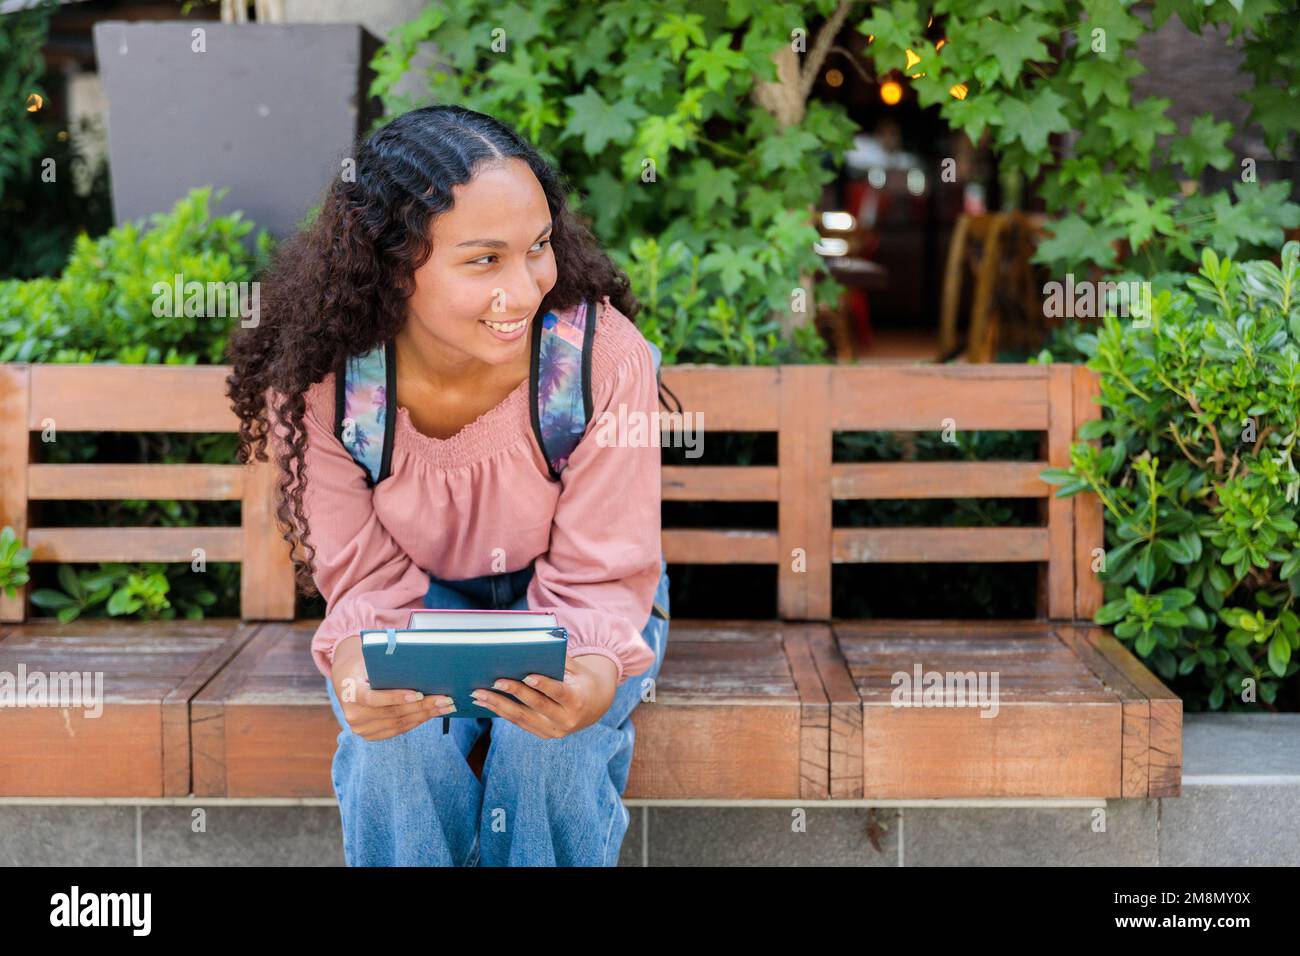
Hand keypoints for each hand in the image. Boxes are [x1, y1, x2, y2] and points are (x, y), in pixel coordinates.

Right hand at [329, 634, 455, 740]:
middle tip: (445, 699)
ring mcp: (361, 729)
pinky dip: (417, 721)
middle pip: (393, 713)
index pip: (374, 699)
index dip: (397, 697)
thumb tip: (421, 670)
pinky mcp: (370, 735)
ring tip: (445, 707)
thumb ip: (388, 669)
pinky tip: (432, 714)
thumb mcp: (370, 663)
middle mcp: (354, 716)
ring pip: (399, 723)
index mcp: (350, 694)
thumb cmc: (364, 668)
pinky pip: (398, 729)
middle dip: (422, 706)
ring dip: (425, 715)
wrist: (347, 682)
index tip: (419, 694)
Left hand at [470, 653, 617, 738]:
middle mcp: (566, 720)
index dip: (543, 685)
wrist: (593, 706)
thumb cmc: (581, 680)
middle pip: (536, 706)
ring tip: (478, 694)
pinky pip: (519, 722)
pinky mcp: (543, 734)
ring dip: (498, 705)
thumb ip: (559, 660)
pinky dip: (501, 712)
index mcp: (577, 700)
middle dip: (513, 692)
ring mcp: (553, 730)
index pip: (559, 692)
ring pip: (522, 717)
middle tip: (494, 681)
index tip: (527, 676)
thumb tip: (533, 646)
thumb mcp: (577, 669)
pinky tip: (486, 703)